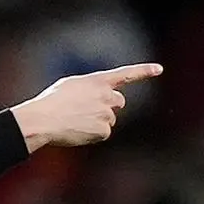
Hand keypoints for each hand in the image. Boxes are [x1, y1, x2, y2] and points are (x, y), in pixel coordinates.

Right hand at [10, 63, 162, 152]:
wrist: (44, 120)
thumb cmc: (51, 102)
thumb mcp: (71, 86)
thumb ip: (90, 89)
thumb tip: (98, 101)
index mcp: (98, 81)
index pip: (126, 74)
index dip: (144, 71)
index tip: (159, 69)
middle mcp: (106, 95)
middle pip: (119, 102)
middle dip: (109, 106)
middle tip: (88, 110)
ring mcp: (107, 113)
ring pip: (110, 119)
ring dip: (98, 121)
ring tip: (77, 121)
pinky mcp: (104, 130)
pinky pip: (103, 133)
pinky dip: (93, 134)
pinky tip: (78, 130)